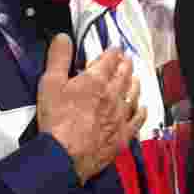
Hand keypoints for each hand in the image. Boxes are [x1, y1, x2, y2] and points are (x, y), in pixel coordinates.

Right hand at [37, 36, 145, 183]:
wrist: (65, 154)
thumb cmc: (56, 120)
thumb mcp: (49, 83)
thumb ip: (58, 58)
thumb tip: (64, 38)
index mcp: (95, 81)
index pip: (108, 60)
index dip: (112, 51)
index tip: (115, 48)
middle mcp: (112, 96)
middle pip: (124, 76)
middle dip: (126, 65)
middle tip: (127, 59)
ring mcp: (119, 116)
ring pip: (133, 95)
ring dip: (135, 83)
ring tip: (136, 78)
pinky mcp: (121, 135)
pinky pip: (137, 120)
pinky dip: (141, 112)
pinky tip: (143, 108)